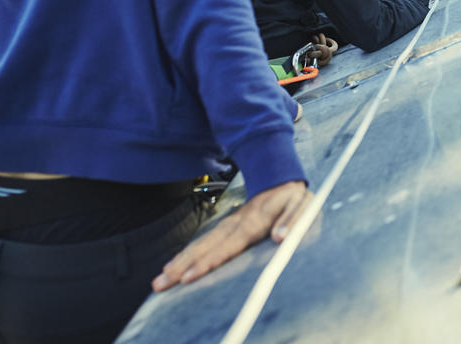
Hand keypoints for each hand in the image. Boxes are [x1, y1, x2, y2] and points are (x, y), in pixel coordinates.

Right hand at [151, 180, 309, 291]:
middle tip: (160, 284)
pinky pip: (206, 242)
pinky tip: (175, 266)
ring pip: (201, 244)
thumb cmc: (293, 197)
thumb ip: (291, 221)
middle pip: (206, 247)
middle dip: (182, 266)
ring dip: (180, 262)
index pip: (227, 245)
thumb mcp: (300, 206)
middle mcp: (236, 224)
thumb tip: (280, 237)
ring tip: (160, 280)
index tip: (189, 276)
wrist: (282, 178)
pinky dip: (188, 254)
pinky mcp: (228, 227)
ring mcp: (229, 225)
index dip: (208, 262)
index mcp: (253, 222)